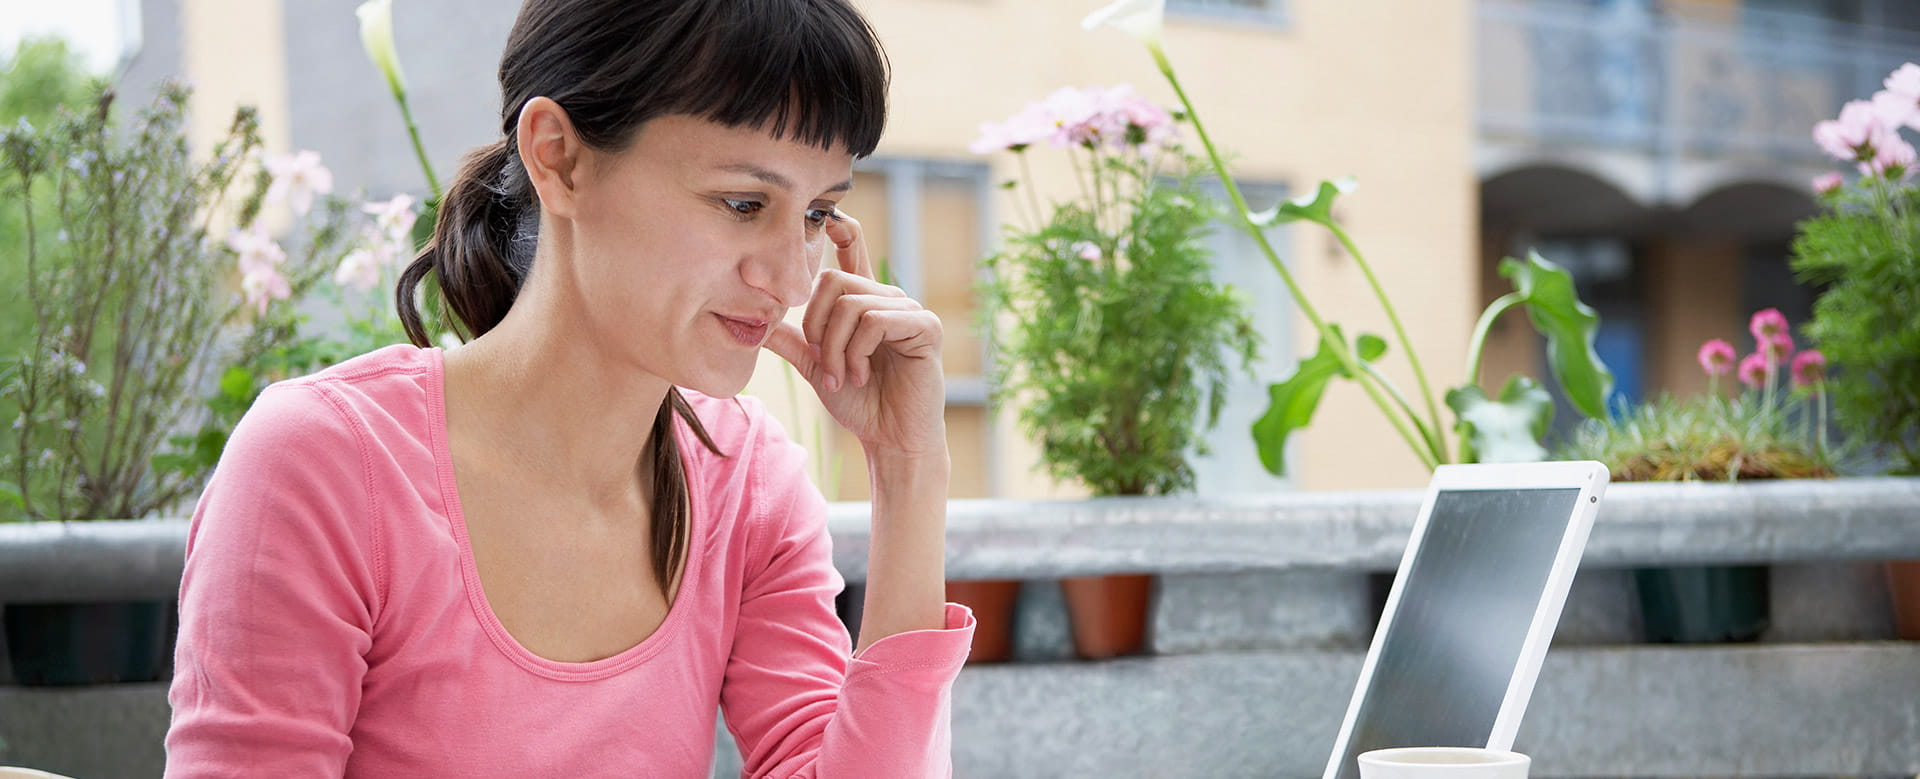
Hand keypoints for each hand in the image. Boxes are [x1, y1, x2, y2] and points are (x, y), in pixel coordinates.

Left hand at [763, 210, 946, 458]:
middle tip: (824, 366)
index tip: (831, 217)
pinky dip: (858, 352)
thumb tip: (756, 320)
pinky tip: (863, 375)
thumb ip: (793, 341)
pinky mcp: (925, 327)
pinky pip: (875, 320)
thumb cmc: (860, 402)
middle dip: (817, 329)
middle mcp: (888, 299)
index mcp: (865, 302)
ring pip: (851, 305)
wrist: (889, 438)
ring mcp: (909, 310)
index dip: (843, 228)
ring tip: (844, 377)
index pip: (854, 251)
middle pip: (833, 281)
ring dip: (836, 349)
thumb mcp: (817, 367)